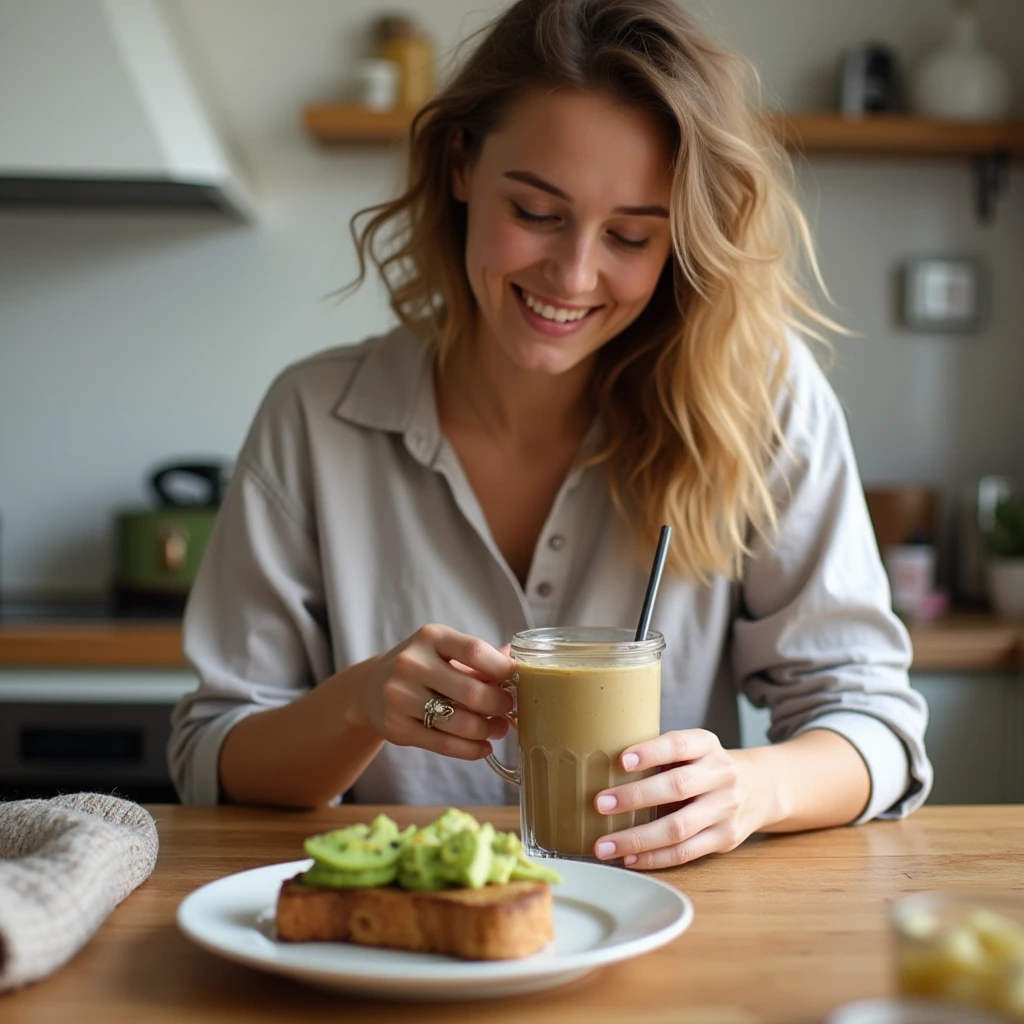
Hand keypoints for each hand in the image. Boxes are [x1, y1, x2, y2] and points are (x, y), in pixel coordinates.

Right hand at [352, 624, 513, 760]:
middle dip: (500, 705)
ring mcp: (400, 696)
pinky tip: (483, 747)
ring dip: (488, 730)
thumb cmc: (421, 667)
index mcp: (430, 637)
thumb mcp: (444, 650)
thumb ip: (480, 657)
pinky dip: (471, 749)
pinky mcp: (396, 727)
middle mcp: (411, 663)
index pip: (475, 650)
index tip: (517, 680)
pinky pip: (444, 744)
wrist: (371, 688)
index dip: (503, 669)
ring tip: (498, 729)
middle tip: (509, 709)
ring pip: (460, 723)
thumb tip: (519, 660)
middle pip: (472, 692)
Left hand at [592, 729, 763, 868]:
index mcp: (706, 745)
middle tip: (599, 804)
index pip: (678, 745)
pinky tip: (627, 858)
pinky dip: (653, 858)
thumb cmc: (707, 765)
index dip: (650, 752)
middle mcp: (720, 775)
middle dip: (634, 798)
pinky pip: (685, 853)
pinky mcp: (725, 839)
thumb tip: (600, 765)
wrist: (761, 787)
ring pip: (678, 828)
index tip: (620, 760)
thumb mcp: (694, 748)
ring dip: (637, 839)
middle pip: (677, 787)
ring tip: (603, 845)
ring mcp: (725, 809)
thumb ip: (661, 755)